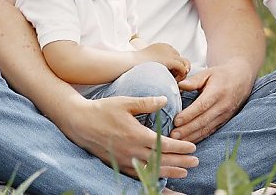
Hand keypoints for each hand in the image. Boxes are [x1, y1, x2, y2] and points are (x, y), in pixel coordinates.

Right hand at [63, 95, 197, 177]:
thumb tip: (165, 99)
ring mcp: (124, 160)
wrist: (79, 123)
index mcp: (136, 135)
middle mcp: (131, 150)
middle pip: (161, 160)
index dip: (180, 147)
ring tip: (185, 172)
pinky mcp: (118, 163)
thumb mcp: (125, 102)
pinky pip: (138, 174)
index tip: (193, 147)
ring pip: (151, 169)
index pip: (163, 144)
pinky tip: (162, 176)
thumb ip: (146, 102)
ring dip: (170, 171)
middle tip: (196, 162)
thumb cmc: (103, 110)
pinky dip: (152, 176)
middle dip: (180, 161)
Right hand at [137, 43, 190, 80]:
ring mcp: (169, 53)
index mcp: (161, 47)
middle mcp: (167, 48)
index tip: (169, 76)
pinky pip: (182, 68)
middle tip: (174, 80)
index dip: (175, 67)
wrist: (127, 64)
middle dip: (179, 69)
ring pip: (184, 63)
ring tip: (174, 82)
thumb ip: (156, 65)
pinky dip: (181, 76)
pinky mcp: (170, 60)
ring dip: (182, 73)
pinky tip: (174, 82)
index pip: (175, 56)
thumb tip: (161, 75)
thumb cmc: (132, 67)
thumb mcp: (146, 63)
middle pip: (181, 59)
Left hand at [171, 60, 253, 142]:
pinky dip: (199, 137)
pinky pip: (211, 131)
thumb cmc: (221, 75)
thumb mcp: (208, 73)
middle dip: (187, 129)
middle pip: (203, 120)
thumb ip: (194, 80)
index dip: (189, 114)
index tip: (176, 121)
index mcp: (218, 91)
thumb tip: (180, 85)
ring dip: (192, 136)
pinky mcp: (225, 121)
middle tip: (173, 135)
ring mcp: (225, 115)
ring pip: (207, 129)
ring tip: (177, 141)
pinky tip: (188, 142)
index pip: (202, 105)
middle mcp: (223, 105)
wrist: (241, 79)